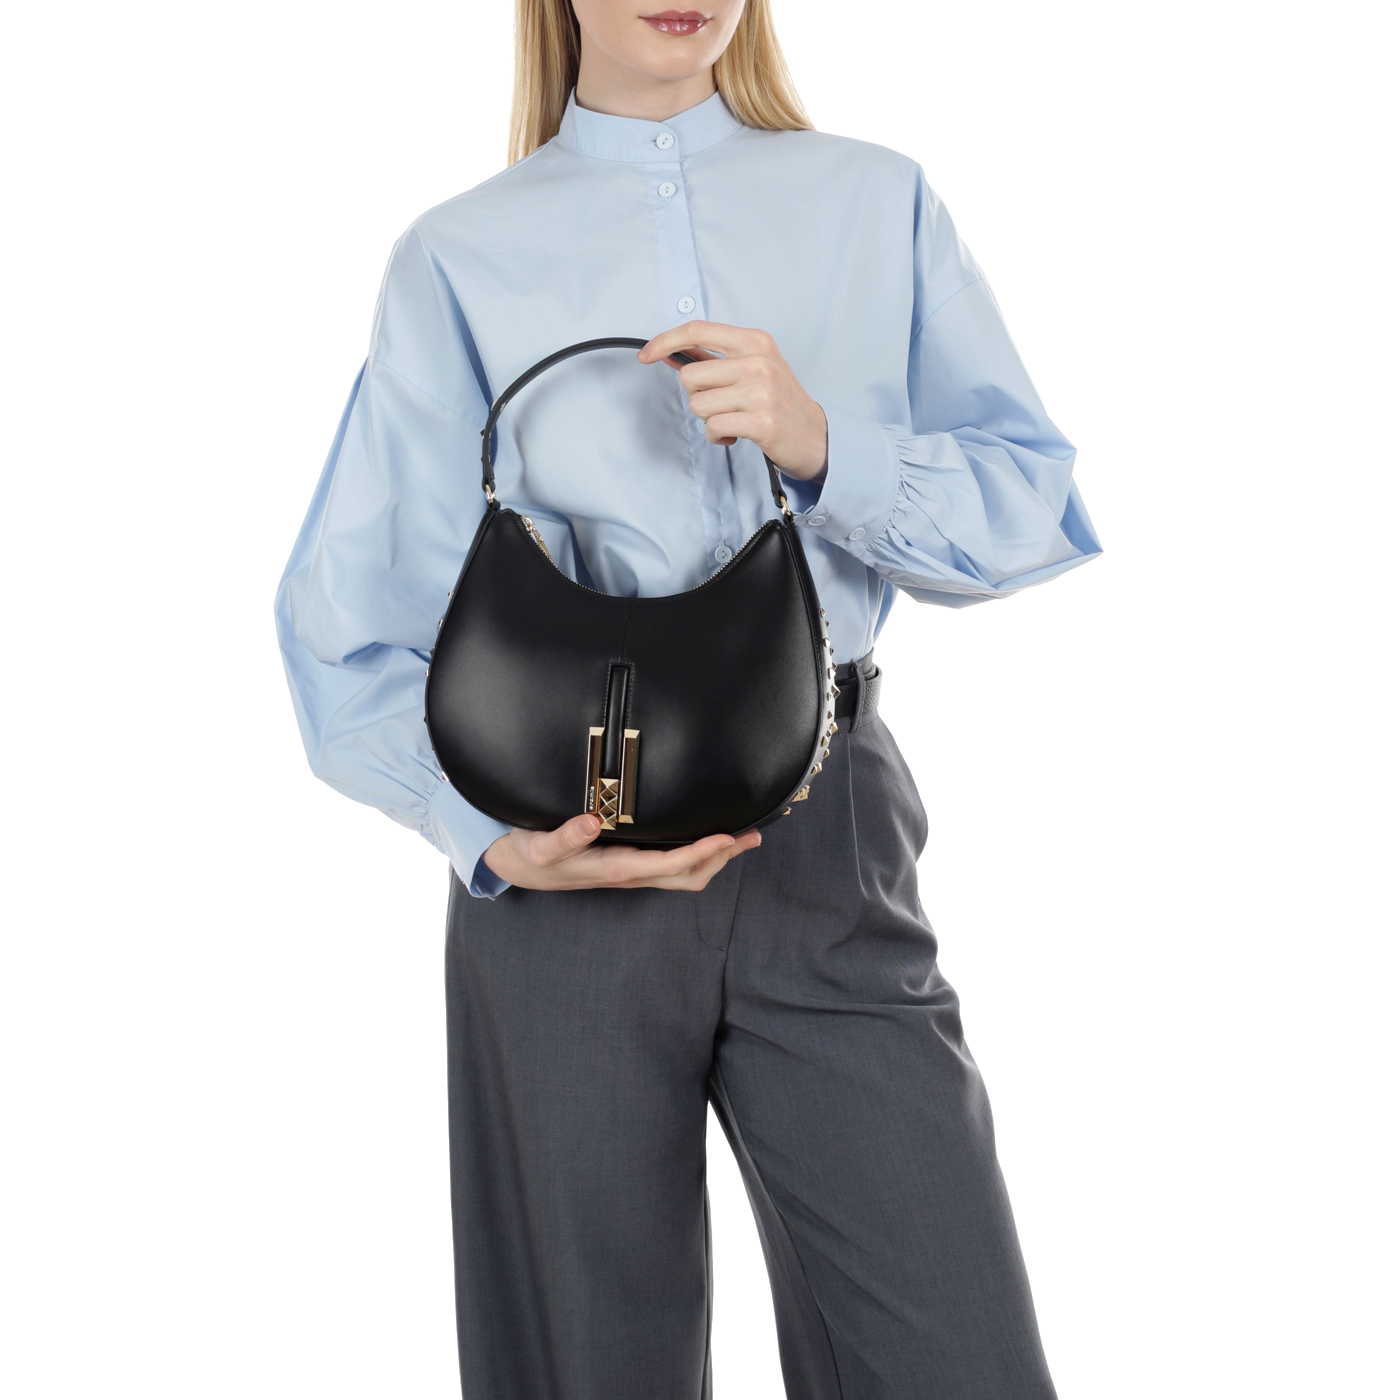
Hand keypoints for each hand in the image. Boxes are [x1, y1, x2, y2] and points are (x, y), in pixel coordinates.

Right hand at [482, 813, 761, 890]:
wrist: (520, 868)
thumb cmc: (532, 855)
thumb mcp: (540, 845)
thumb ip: (565, 836)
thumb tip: (592, 821)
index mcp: (615, 869)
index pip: (670, 864)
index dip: (700, 852)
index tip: (725, 836)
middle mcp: (630, 874)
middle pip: (690, 875)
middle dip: (722, 858)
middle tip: (752, 836)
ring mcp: (633, 873)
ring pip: (686, 874)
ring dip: (716, 858)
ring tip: (742, 837)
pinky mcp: (631, 865)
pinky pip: (674, 866)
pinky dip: (699, 855)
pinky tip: (708, 839)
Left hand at [638, 321, 828, 479]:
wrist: (816, 436)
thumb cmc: (780, 402)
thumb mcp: (754, 368)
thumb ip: (715, 360)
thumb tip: (671, 354)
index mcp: (755, 341)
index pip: (697, 330)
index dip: (665, 341)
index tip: (647, 354)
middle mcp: (758, 361)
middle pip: (689, 376)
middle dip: (698, 396)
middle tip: (722, 404)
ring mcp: (761, 391)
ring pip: (698, 405)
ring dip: (709, 419)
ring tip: (733, 420)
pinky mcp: (760, 421)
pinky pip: (712, 427)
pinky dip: (717, 436)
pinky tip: (735, 434)